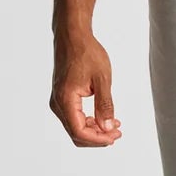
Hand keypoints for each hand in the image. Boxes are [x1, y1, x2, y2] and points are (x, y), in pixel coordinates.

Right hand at [51, 31, 122, 146]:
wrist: (72, 36)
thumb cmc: (86, 53)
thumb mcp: (102, 79)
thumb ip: (104, 105)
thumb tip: (107, 128)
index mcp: (65, 100)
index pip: (79, 131)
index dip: (98, 139)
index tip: (115, 135)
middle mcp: (57, 103)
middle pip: (76, 133)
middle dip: (97, 137)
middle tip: (117, 133)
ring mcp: (58, 100)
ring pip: (74, 127)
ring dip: (94, 130)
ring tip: (113, 125)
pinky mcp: (62, 97)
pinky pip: (73, 117)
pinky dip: (88, 121)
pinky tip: (103, 117)